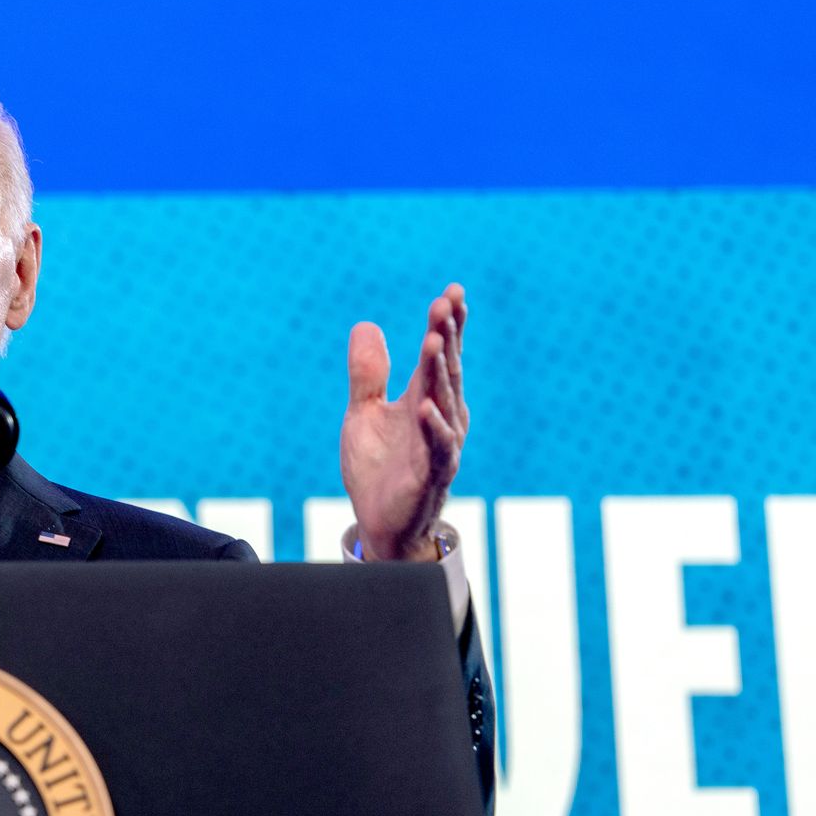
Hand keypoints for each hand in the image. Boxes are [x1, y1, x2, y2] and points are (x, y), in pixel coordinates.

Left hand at [340, 284, 468, 561]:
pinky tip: (426, 406)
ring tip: (434, 340)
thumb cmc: (379, 468)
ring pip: (443, 402)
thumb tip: (367, 325)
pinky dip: (433, 427)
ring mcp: (440, 445)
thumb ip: (368, 373)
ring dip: (440, 372)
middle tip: (447, 302)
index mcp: (424, 398)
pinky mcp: (432, 475)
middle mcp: (440, 416)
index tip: (451, 291)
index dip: (445, 324)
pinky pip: (437, 448)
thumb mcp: (363, 414)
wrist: (379, 523)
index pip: (438, 355)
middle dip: (446, 336)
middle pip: (445, 370)